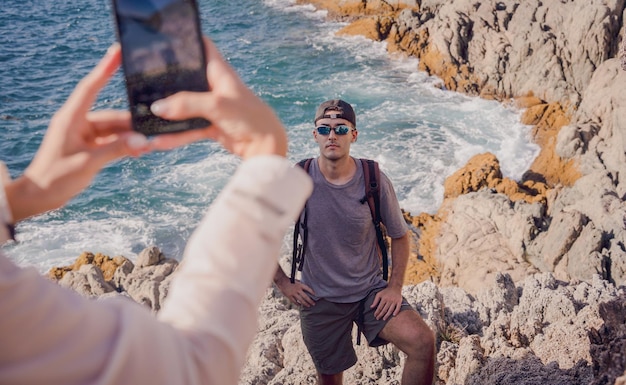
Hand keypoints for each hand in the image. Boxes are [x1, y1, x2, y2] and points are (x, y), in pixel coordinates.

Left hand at [6, 44, 150, 222]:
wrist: (39, 197)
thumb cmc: (55, 177)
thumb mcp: (88, 163)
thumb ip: (116, 149)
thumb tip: (143, 141)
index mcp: (71, 118)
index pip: (91, 87)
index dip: (105, 68)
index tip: (118, 52)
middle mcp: (78, 122)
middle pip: (112, 115)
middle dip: (133, 122)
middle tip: (156, 126)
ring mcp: (84, 135)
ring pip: (115, 130)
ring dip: (132, 137)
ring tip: (151, 144)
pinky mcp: (88, 147)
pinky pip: (112, 141)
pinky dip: (125, 145)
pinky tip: (140, 150)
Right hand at [148, 37, 287, 159]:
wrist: (265, 146)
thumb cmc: (249, 118)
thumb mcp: (217, 105)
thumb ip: (187, 104)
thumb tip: (158, 107)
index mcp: (220, 73)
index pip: (204, 48)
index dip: (188, 42)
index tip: (165, 41)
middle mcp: (215, 87)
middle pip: (187, 79)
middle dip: (168, 81)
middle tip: (143, 81)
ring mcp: (212, 107)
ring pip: (184, 108)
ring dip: (168, 114)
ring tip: (145, 118)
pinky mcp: (211, 125)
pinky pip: (188, 129)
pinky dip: (176, 135)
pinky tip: (159, 141)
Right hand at [276, 279, 315, 307]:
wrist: (282, 281)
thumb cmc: (289, 280)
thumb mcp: (296, 281)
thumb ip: (300, 285)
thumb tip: (305, 288)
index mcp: (300, 285)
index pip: (307, 288)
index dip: (311, 291)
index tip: (315, 294)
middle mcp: (298, 289)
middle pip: (305, 296)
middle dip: (310, 301)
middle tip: (313, 304)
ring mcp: (294, 293)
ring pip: (301, 300)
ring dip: (305, 303)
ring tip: (308, 306)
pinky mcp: (289, 296)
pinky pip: (294, 301)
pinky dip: (297, 304)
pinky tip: (300, 305)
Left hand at [371, 286, 402, 319]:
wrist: (394, 287)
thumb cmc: (386, 291)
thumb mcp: (379, 294)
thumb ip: (375, 301)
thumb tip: (371, 307)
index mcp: (384, 298)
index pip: (379, 307)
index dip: (377, 312)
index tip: (375, 316)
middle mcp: (389, 300)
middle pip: (384, 309)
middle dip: (380, 315)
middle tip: (378, 319)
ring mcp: (394, 301)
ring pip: (390, 310)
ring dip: (387, 315)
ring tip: (384, 319)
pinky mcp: (399, 301)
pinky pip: (398, 308)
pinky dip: (396, 311)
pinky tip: (393, 315)